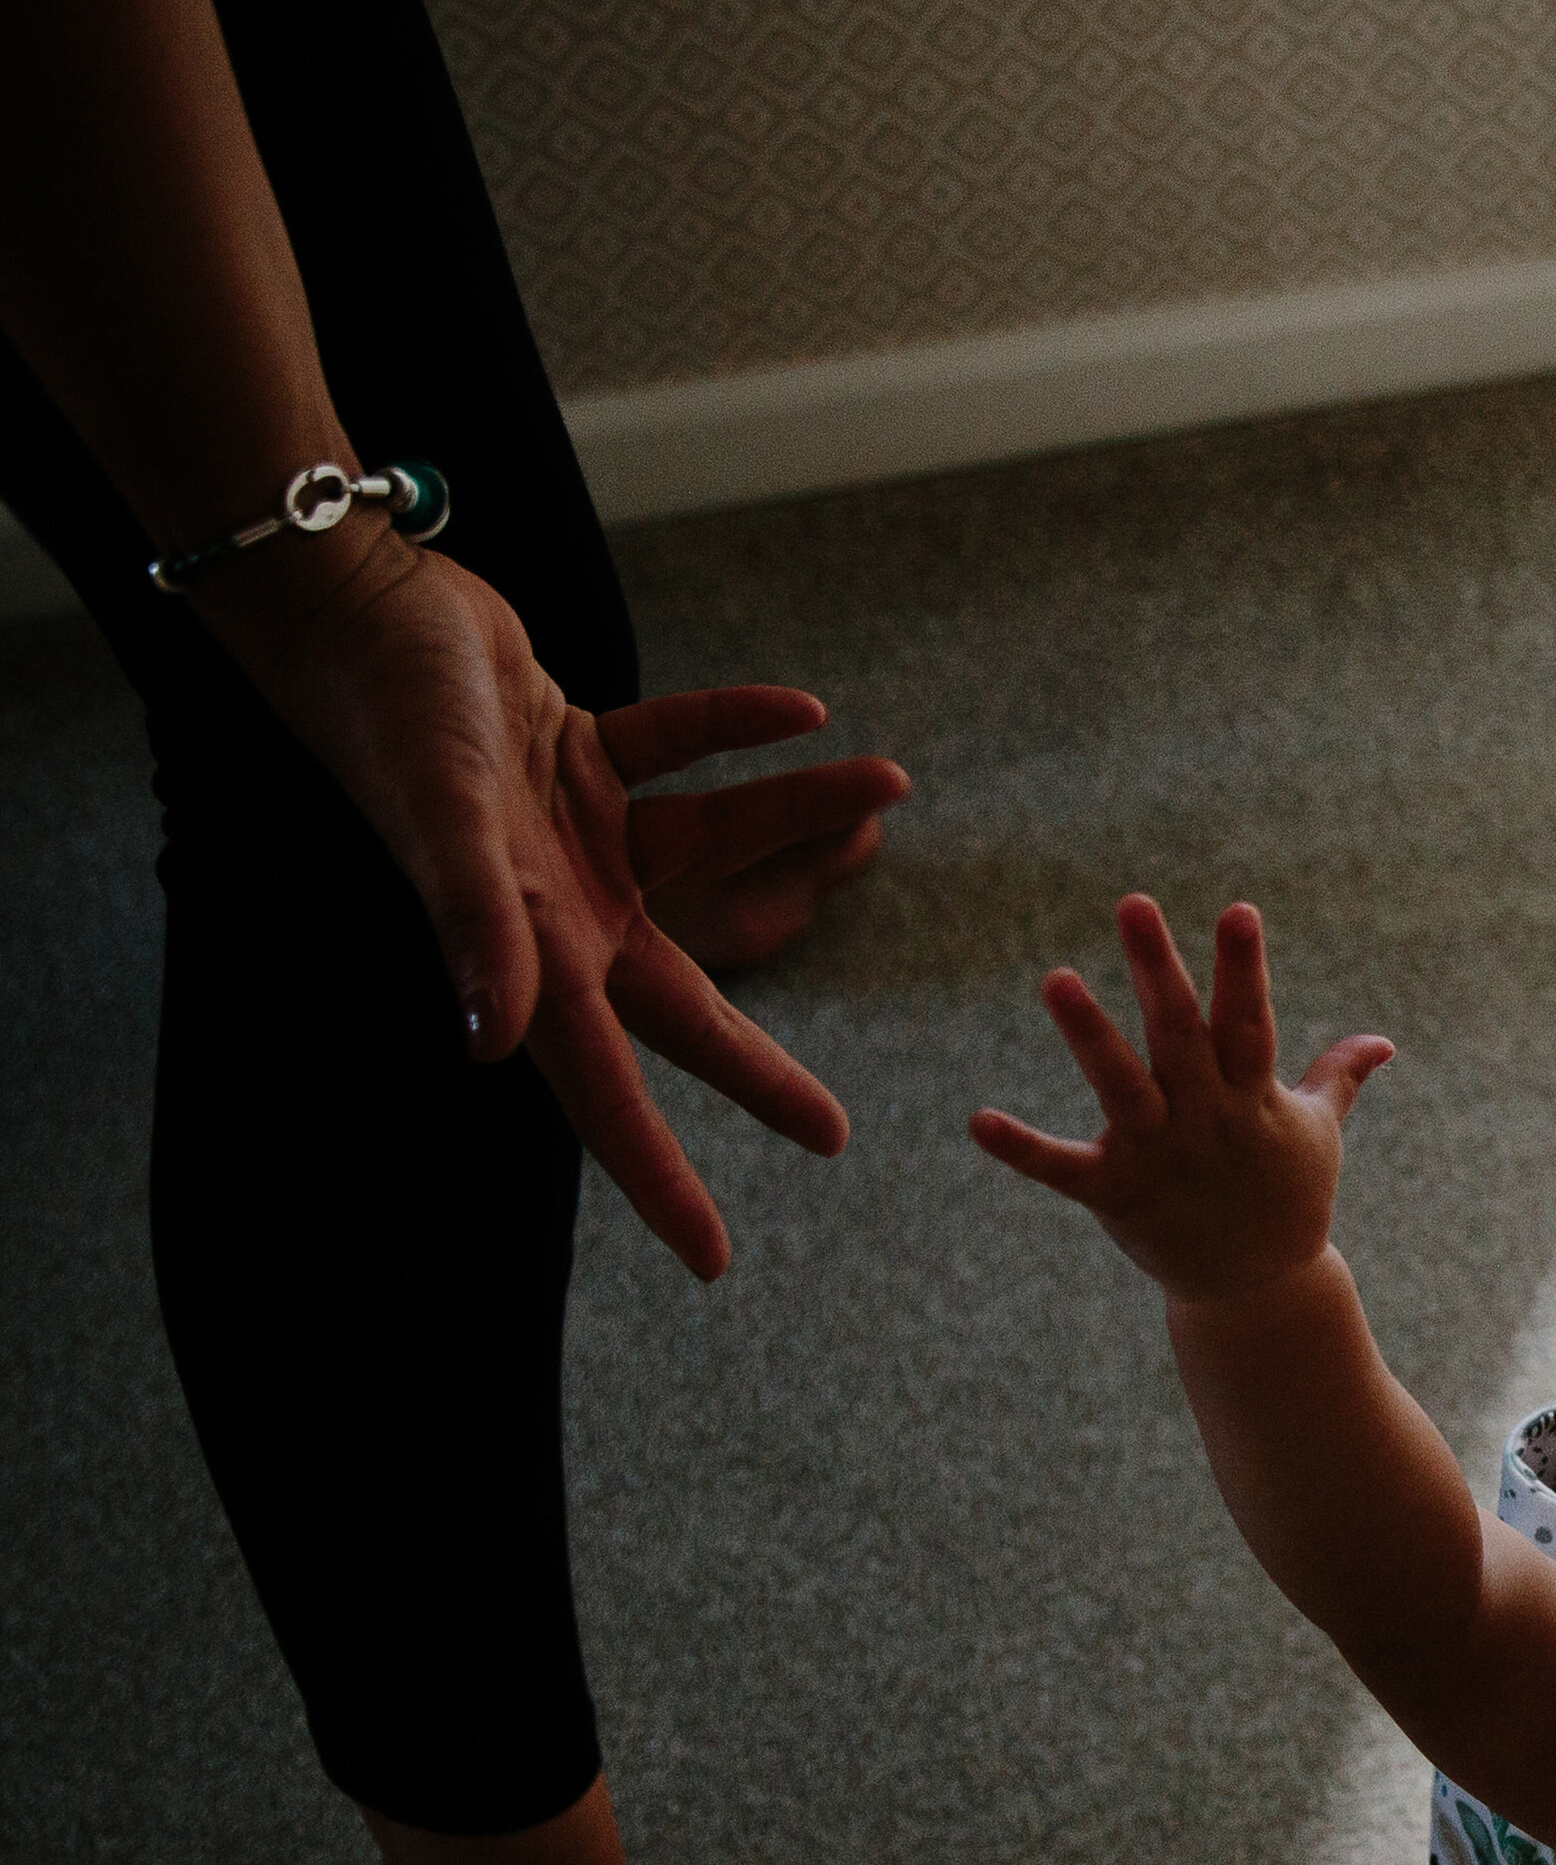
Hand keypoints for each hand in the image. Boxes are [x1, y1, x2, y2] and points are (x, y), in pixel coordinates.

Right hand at [195, 524, 868, 1279]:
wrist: (357, 604)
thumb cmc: (397, 717)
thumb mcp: (446, 824)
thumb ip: (475, 928)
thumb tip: (493, 1042)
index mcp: (532, 951)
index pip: (607, 1091)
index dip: (660, 1178)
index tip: (714, 1261)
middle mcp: (557, 909)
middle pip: (684, 1010)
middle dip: (759, 1072)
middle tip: (834, 1137)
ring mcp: (570, 833)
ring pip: (711, 848)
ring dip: (797, 821)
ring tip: (889, 790)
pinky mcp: (578, 751)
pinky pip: (680, 751)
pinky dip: (737, 732)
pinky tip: (808, 713)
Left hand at [968, 893, 1392, 1302]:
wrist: (1259, 1292)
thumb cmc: (1288, 1199)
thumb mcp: (1317, 1133)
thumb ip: (1338, 1077)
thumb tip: (1383, 1042)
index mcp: (1252, 1096)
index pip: (1249, 1020)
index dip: (1243, 968)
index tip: (1237, 911)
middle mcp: (1206, 1119)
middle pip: (1181, 1036)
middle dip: (1159, 971)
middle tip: (1133, 905)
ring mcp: (1160, 1156)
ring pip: (1122, 1086)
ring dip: (1089, 1034)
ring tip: (1056, 979)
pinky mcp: (1118, 1194)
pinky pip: (1064, 1170)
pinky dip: (1022, 1149)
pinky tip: (978, 1121)